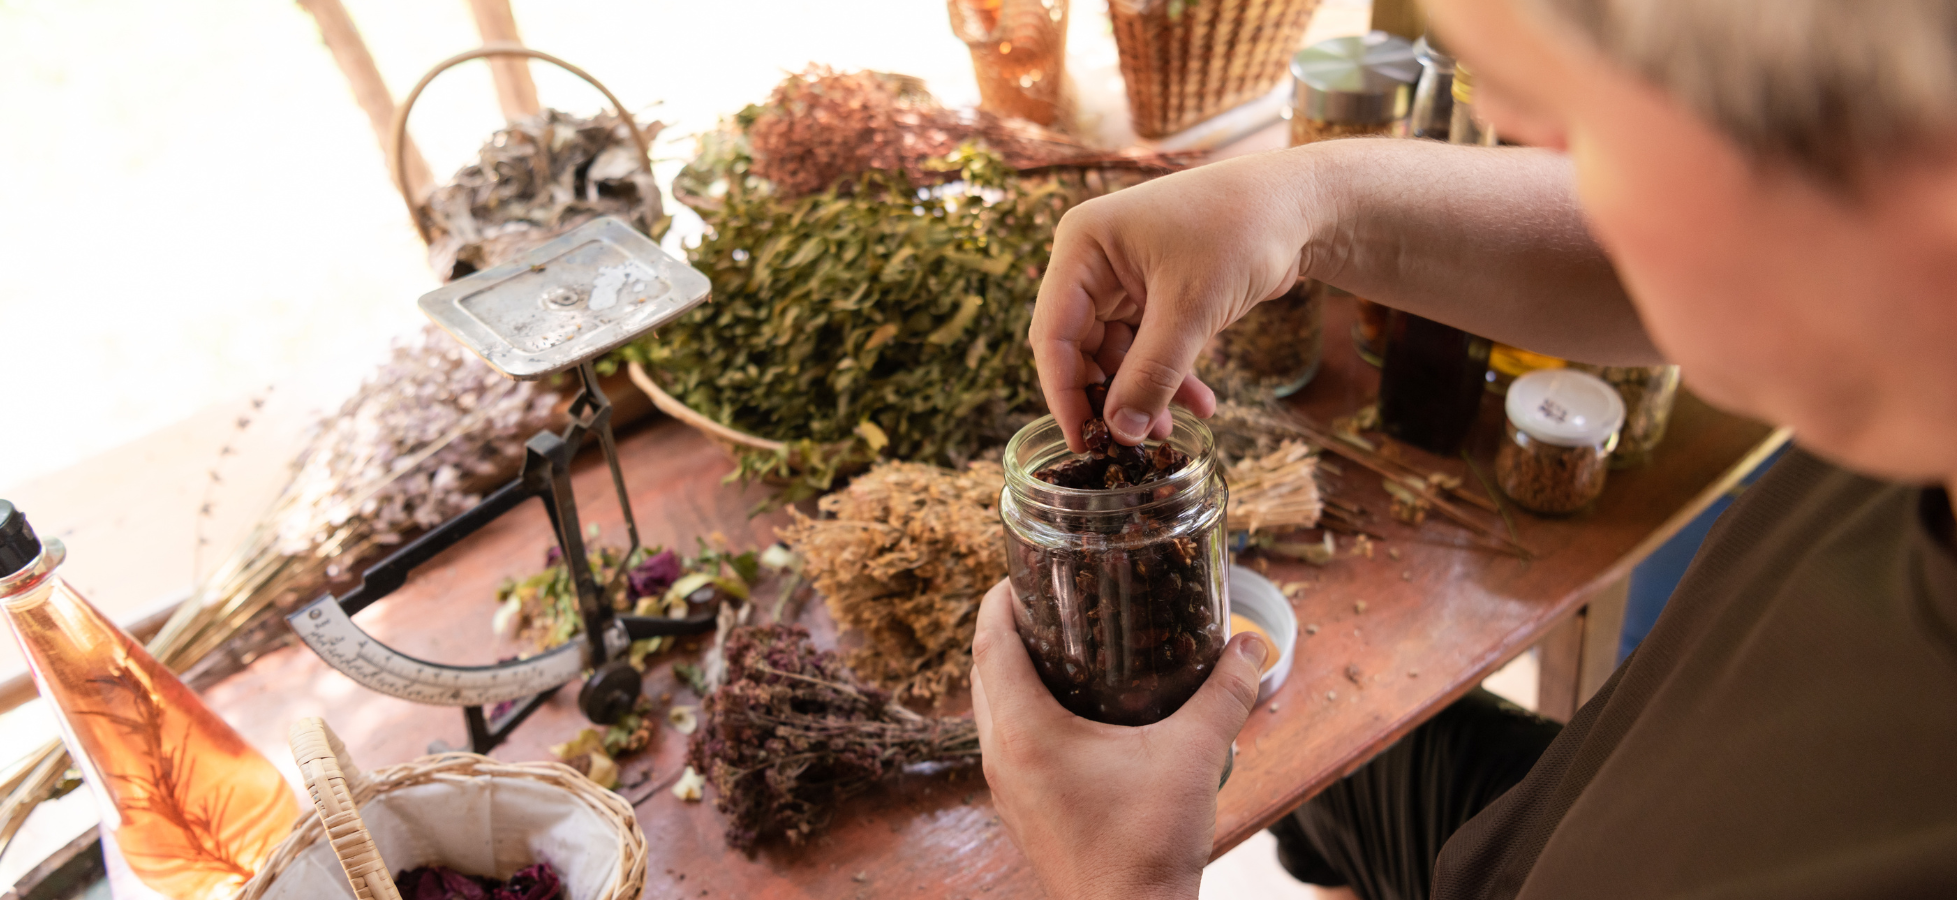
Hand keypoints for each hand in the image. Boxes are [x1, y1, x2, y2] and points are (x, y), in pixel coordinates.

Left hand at [971, 578, 1269, 899]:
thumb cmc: (1148, 845)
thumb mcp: (1193, 757)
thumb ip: (1224, 695)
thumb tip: (1253, 647)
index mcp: (1025, 732)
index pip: (989, 644)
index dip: (999, 599)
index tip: (1021, 570)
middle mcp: (1001, 756)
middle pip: (983, 671)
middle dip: (1006, 628)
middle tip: (1046, 599)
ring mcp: (1005, 788)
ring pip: (990, 709)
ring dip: (1011, 671)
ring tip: (1056, 645)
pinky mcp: (1020, 810)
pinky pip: (1005, 742)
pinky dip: (1020, 710)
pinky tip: (1066, 709)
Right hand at [1031, 153, 1316, 449]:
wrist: (1301, 203)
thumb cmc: (1240, 231)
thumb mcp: (1190, 308)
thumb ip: (1151, 374)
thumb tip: (1120, 434)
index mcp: (1082, 246)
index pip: (1053, 333)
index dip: (1064, 393)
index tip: (1081, 442)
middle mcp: (1093, 261)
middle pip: (1080, 348)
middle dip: (1110, 397)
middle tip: (1131, 443)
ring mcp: (1124, 277)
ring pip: (1117, 354)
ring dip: (1143, 393)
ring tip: (1172, 430)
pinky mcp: (1155, 293)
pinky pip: (1148, 347)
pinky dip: (1169, 377)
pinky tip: (1201, 405)